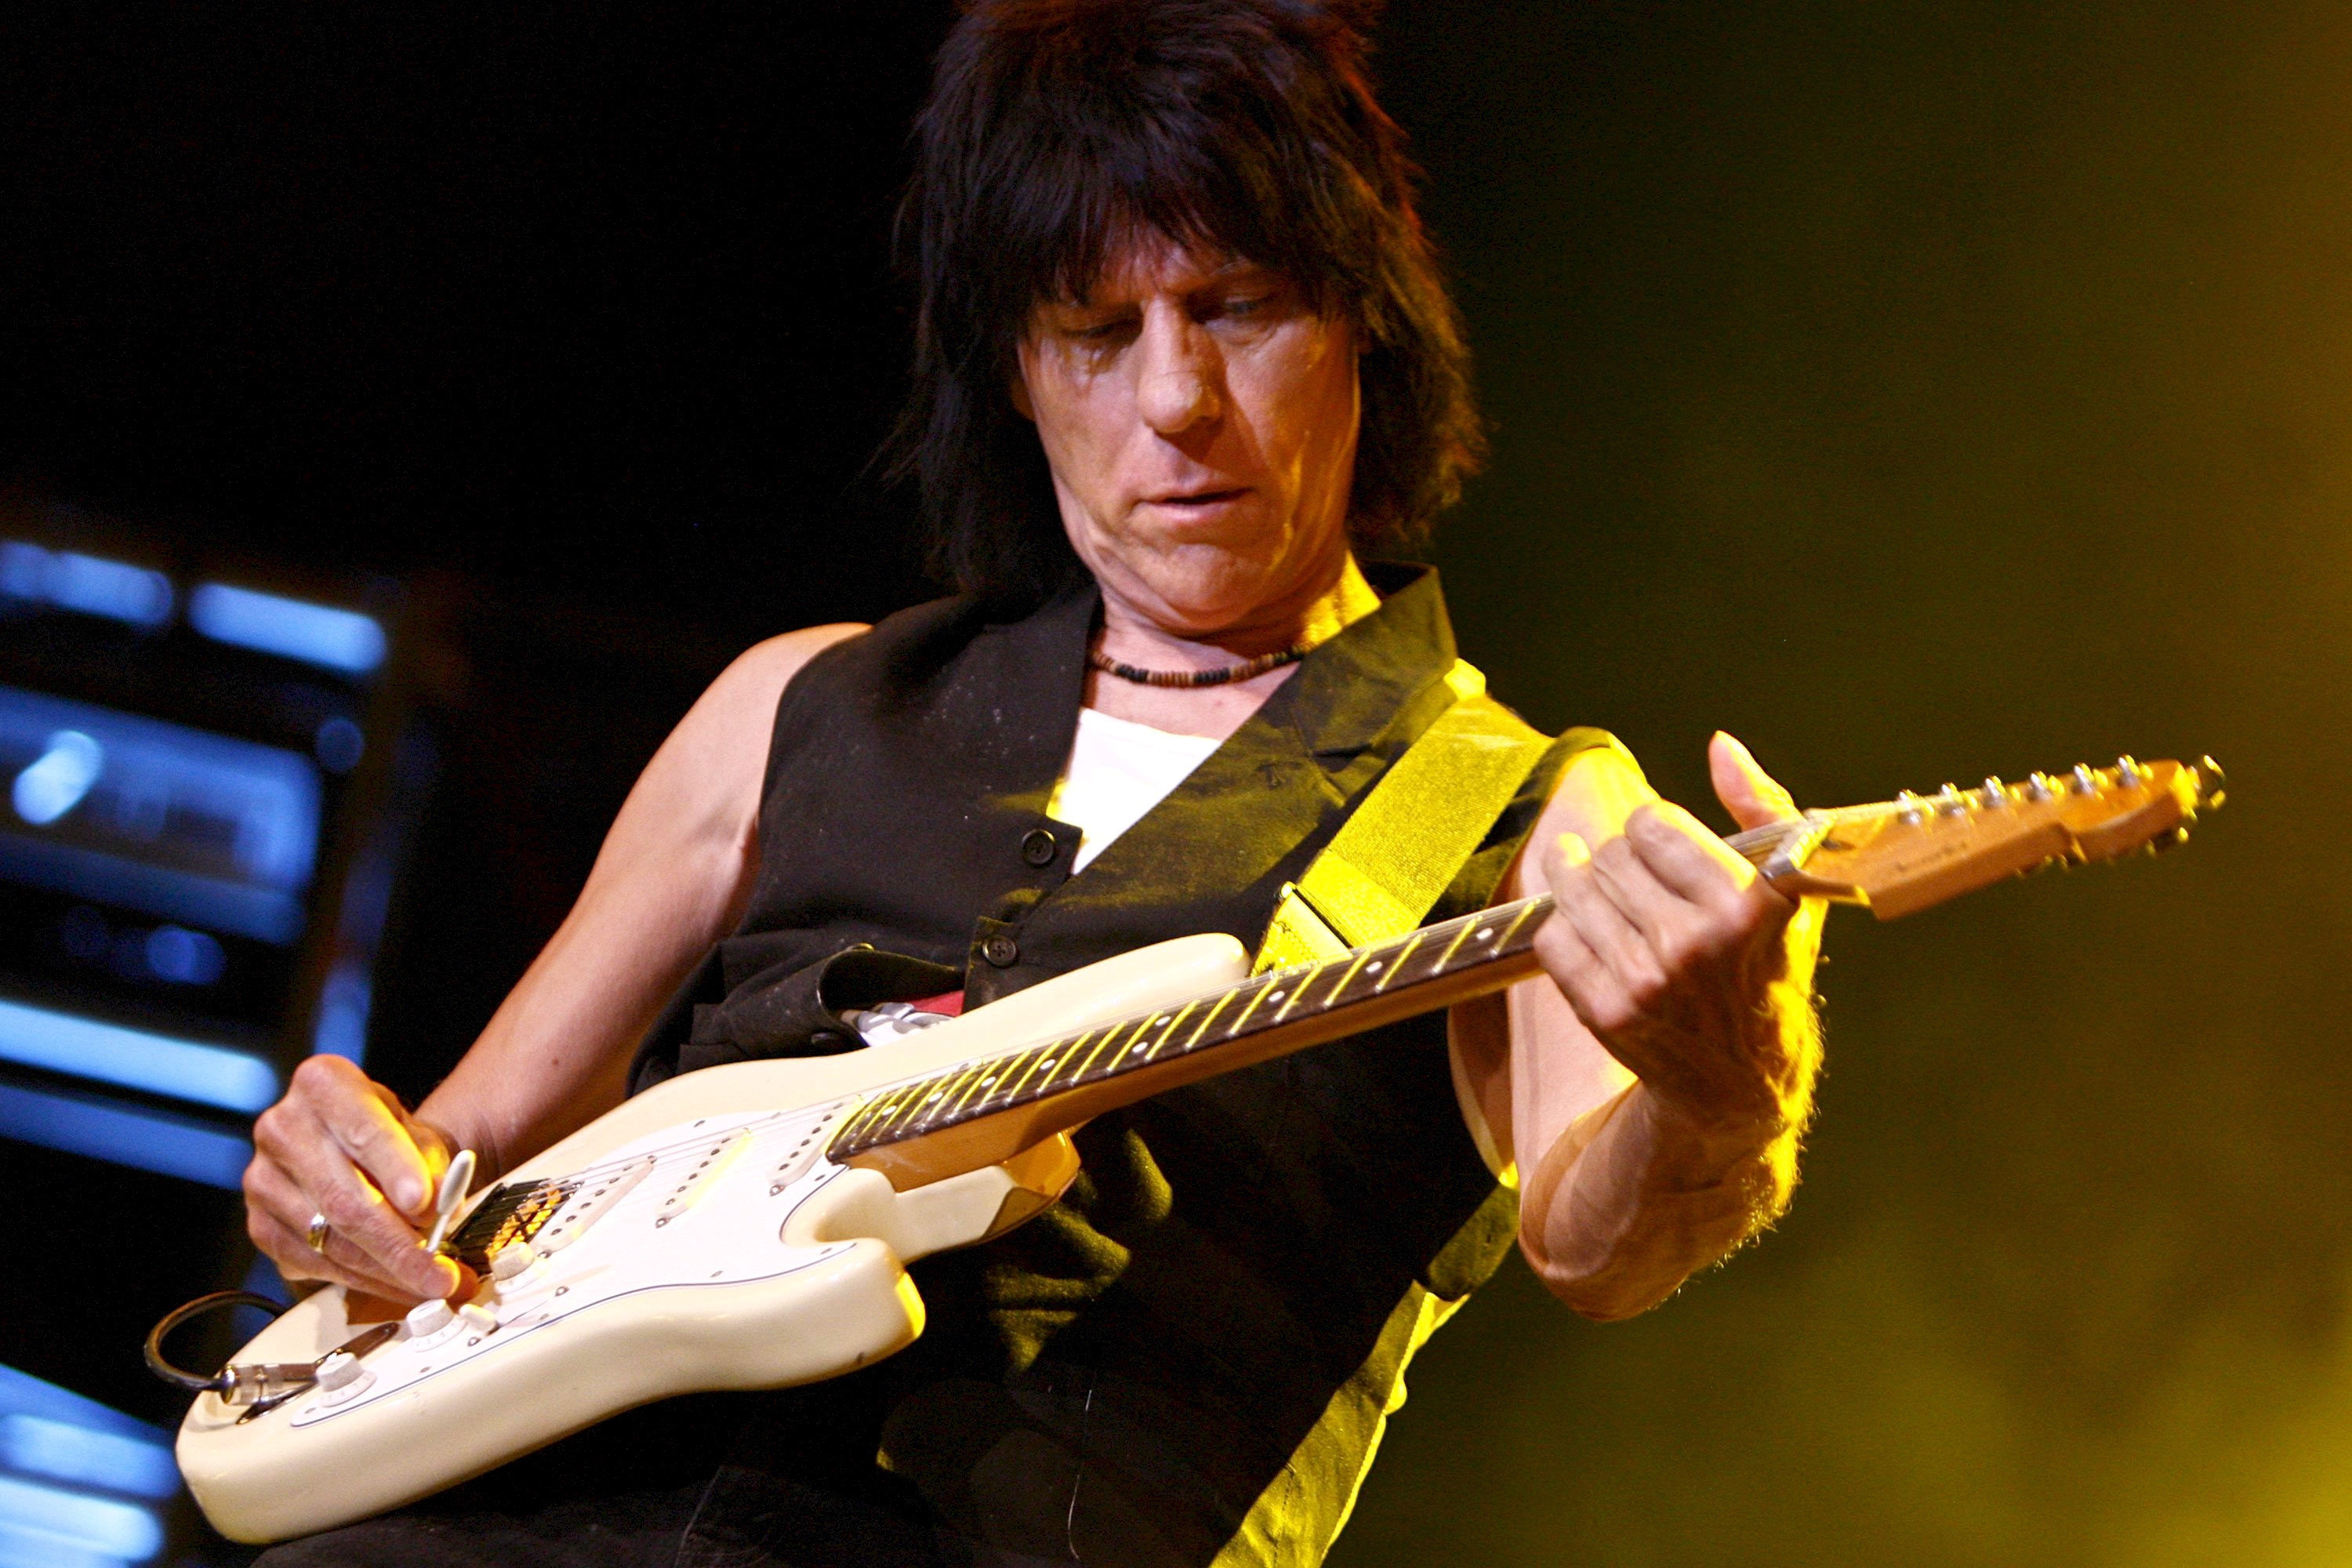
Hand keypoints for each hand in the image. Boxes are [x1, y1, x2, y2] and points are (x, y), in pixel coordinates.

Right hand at [245, 1055, 467, 1301]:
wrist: (364, 1153)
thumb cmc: (395, 1142)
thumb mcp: (421, 1137)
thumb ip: (433, 1169)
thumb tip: (440, 1211)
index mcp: (323, 1085)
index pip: (363, 1130)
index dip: (395, 1169)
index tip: (424, 1204)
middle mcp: (282, 1127)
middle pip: (344, 1198)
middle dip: (401, 1245)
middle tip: (442, 1274)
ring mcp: (263, 1179)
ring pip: (331, 1239)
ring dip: (388, 1272)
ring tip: (432, 1285)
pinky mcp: (260, 1225)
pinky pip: (314, 1264)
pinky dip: (363, 1281)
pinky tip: (397, 1285)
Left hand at [1532, 732, 1811, 1142]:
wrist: (1738, 1080)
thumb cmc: (1765, 970)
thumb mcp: (1788, 890)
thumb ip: (1761, 808)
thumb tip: (1720, 746)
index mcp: (1748, 904)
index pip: (1653, 823)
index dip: (1654, 830)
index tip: (1663, 846)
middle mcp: (1697, 942)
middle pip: (1610, 854)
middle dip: (1617, 858)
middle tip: (1631, 876)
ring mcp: (1649, 980)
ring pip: (1575, 891)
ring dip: (1577, 881)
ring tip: (1588, 881)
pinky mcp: (1607, 1011)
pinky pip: (1553, 937)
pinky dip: (1564, 929)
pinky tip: (1587, 931)